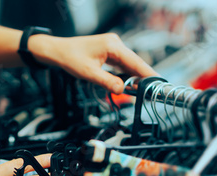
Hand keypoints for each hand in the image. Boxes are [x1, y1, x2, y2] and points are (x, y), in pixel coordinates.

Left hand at [30, 33, 157, 93]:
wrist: (58, 51)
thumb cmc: (71, 58)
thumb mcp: (89, 73)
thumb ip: (107, 82)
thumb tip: (122, 89)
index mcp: (112, 45)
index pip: (135, 62)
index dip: (148, 73)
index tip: (158, 82)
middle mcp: (115, 44)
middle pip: (135, 63)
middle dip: (143, 77)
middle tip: (152, 91)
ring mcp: (113, 47)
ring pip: (129, 64)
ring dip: (135, 77)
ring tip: (143, 90)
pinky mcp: (110, 52)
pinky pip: (122, 64)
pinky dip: (127, 74)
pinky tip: (131, 83)